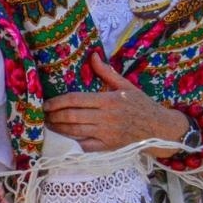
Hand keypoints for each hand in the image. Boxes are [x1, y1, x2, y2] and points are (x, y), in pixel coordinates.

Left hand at [45, 55, 185, 154]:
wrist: (159, 129)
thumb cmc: (142, 105)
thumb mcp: (126, 86)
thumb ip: (106, 72)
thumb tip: (93, 55)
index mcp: (108, 101)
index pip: (75, 100)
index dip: (57, 102)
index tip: (46, 104)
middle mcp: (106, 118)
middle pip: (71, 117)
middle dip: (53, 116)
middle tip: (43, 115)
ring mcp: (107, 134)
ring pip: (75, 132)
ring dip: (58, 129)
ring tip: (48, 124)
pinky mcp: (108, 147)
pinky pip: (86, 146)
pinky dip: (73, 143)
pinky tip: (65, 138)